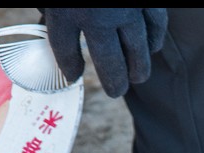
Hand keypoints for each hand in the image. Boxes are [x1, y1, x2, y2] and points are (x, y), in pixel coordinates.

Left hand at [40, 8, 167, 97]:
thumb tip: (48, 23)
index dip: (69, 68)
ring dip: (138, 69)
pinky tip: (151, 48)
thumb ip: (52, 8)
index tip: (73, 76)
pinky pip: (156, 26)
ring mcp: (127, 8)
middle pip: (109, 62)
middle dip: (113, 82)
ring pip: (137, 50)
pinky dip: (154, 41)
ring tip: (137, 77)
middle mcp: (98, 14)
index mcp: (66, 10)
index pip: (65, 50)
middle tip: (116, 92)